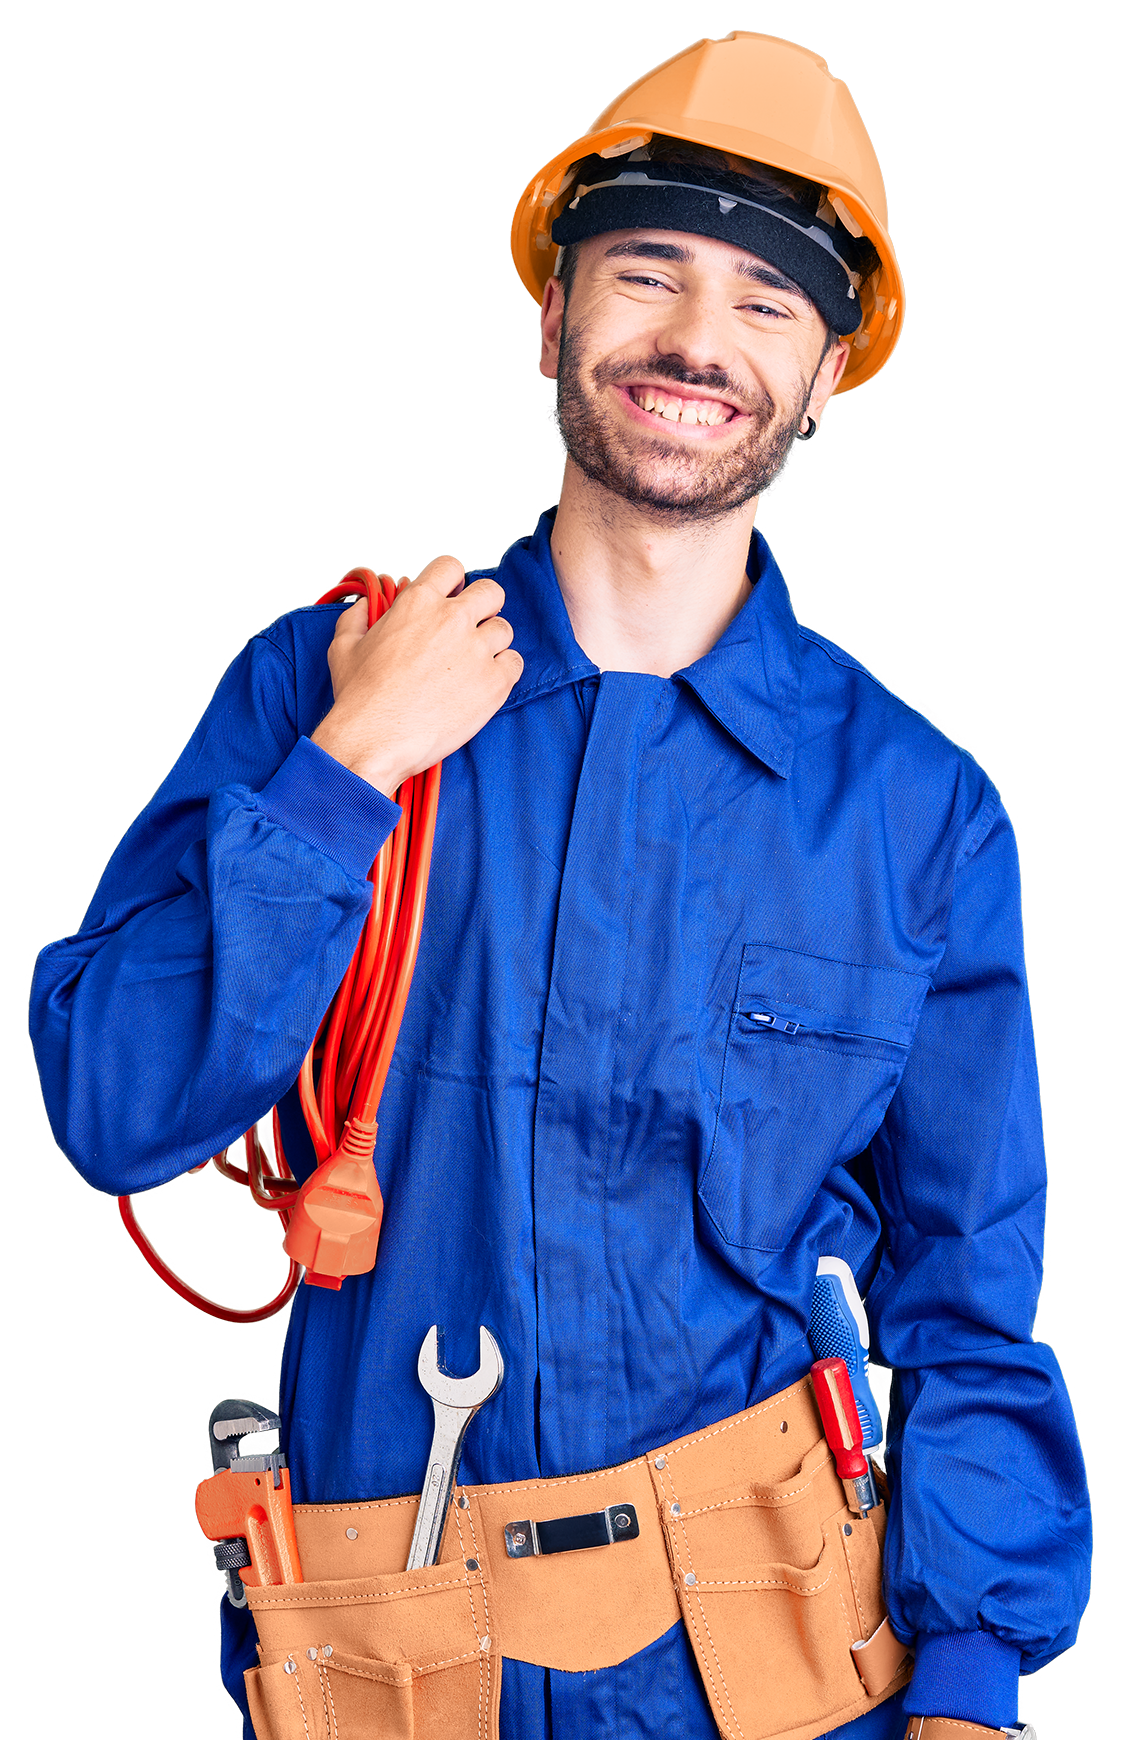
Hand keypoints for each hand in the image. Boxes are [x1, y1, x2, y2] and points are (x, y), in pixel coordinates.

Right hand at [310, 555, 523, 796]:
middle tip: (471, 630)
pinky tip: (484, 684)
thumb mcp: (343, 647)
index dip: (454, 582)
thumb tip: (364, 606)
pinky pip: (515, 663)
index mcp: (418, 602)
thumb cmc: (359, 696)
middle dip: (484, 607)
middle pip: (491, 592)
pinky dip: (504, 671)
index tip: (452, 599)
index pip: (451, 566)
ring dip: (492, 643)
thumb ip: (356, 618)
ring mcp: (477, 649)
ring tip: (472, 665)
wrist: (376, 740)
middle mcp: (452, 619)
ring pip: (504, 629)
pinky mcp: (495, 682)